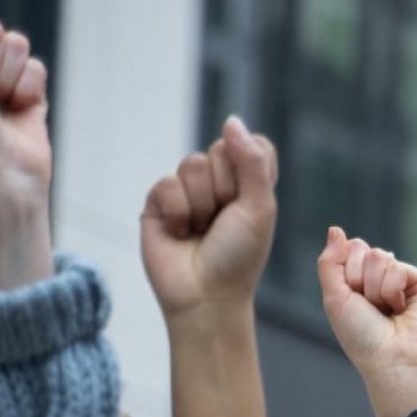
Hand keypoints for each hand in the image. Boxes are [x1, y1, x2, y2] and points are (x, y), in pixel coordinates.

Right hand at [141, 116, 277, 323]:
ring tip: (202, 230)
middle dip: (225, 189)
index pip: (253, 144)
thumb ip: (251, 162)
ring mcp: (188, 191)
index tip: (250, 199)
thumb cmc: (239, 257)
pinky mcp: (159, 203)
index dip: (249, 167)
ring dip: (201, 204)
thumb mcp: (258, 208)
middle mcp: (219, 183)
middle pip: (220, 150)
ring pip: (192, 164)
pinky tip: (181, 234)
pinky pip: (166, 184)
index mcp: (250, 183)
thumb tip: (231, 120)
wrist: (205, 296)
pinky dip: (178, 212)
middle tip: (224, 221)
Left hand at [317, 228, 416, 416]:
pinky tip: (401, 309)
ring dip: (375, 289)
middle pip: (361, 248)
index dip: (345, 274)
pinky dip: (393, 290)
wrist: (392, 358)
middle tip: (369, 307)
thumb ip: (330, 262)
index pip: (347, 250)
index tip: (352, 300)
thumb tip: (335, 230)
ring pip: (379, 256)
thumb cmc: (362, 337)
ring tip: (386, 310)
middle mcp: (378, 277)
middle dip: (358, 279)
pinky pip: (397, 267)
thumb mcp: (334, 298)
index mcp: (357, 281)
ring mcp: (400, 278)